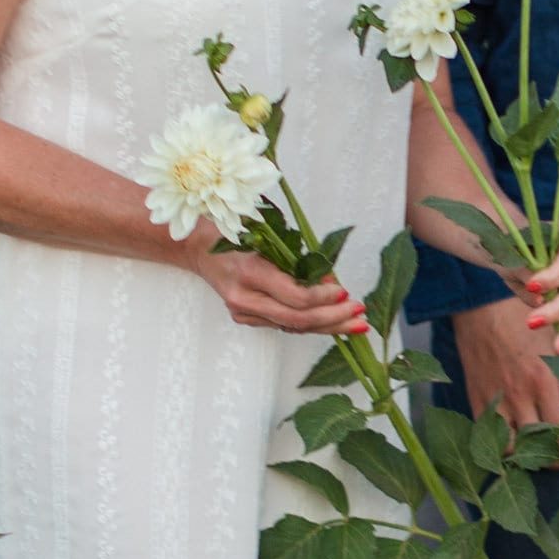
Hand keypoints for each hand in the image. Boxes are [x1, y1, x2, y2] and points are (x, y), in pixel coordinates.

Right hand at [192, 244, 369, 335]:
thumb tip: (329, 279)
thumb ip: (296, 258)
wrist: (198, 247)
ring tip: (354, 324)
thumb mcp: (266, 234)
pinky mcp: (246, 318)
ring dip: (327, 326)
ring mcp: (243, 312)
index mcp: (249, 273)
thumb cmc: (234, 231)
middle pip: (297, 320)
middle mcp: (245, 298)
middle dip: (333, 319)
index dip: (324, 298)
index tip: (345, 292)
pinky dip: (309, 322)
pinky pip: (284, 324)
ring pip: (293, 327)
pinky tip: (332, 321)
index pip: (295, 297)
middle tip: (359, 316)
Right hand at [453, 270, 558, 439]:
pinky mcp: (476, 400)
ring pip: (514, 450)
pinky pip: (490, 435)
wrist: (481, 304)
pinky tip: (516, 438)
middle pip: (541, 449)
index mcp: (543, 381)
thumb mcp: (558, 340)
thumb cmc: (524, 318)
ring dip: (529, 455)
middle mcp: (519, 397)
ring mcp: (496, 401)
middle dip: (557, 458)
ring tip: (539, 450)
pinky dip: (505, 443)